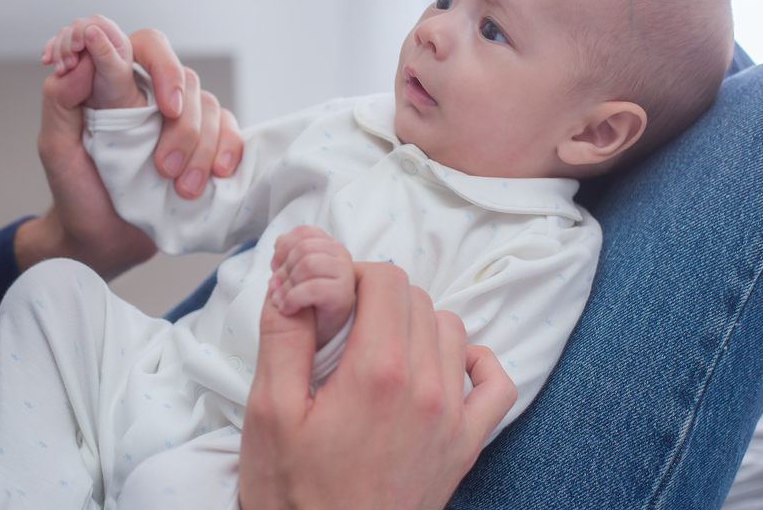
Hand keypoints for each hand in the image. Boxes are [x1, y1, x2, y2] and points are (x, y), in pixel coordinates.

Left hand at [17, 25, 244, 277]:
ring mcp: (177, 119)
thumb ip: (60, 97)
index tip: (163, 106)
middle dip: (181, 119)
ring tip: (180, 187)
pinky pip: (227, 128)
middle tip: (165, 164)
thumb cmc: (76, 190)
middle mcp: (148, 93)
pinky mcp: (202, 144)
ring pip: (206, 104)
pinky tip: (216, 174)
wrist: (99, 242)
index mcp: (112, 85)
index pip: (140, 46)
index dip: (158, 63)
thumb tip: (83, 56)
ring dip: (198, 147)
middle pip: (182, 74)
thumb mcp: (54, 146)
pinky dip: (227, 148)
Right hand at [40, 15, 145, 108]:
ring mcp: (85, 42)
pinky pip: (58, 44)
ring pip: (65, 35)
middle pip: (77, 27)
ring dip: (59, 51)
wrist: (109, 103)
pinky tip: (47, 61)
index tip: (77, 48)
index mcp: (114, 37)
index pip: (95, 21)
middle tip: (69, 65)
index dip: (82, 30)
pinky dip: (50, 51)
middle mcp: (99, 36)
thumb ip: (104, 51)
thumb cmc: (116, 88)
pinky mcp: (74, 50)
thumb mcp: (114, 72)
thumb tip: (91, 30)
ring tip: (62, 70)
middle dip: (68, 44)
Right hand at [240, 262, 516, 509]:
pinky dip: (472, 361)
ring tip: (374, 346)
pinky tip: (439, 366)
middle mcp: (426, 388)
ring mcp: (453, 419)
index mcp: (377, 371)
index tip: (326, 296)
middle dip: (375, 296)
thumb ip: (284, 336)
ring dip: (414, 322)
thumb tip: (291, 282)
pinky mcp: (465, 446)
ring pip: (450, 328)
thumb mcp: (268, 411)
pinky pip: (495, 383)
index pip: (385, 279)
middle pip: (415, 298)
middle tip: (339, 322)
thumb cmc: (294, 495)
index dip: (351, 274)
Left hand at [269, 226, 354, 349]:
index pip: (303, 231)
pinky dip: (293, 298)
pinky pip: (312, 288)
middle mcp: (340, 254)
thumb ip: (289, 254)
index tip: (275, 266)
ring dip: (287, 284)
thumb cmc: (309, 300)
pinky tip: (287, 308)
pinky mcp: (343, 293)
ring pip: (308, 264)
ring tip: (279, 299)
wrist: (322, 330)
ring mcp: (345, 272)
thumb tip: (278, 244)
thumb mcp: (295, 273)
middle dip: (283, 268)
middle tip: (274, 286)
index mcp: (328, 244)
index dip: (283, 247)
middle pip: (303, 247)